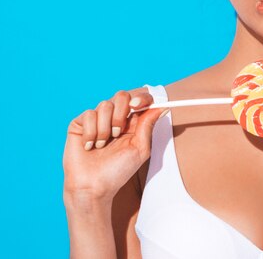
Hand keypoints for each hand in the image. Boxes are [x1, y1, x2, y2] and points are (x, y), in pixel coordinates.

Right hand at [62, 89, 167, 203]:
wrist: (93, 187)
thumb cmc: (118, 171)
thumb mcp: (140, 148)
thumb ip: (148, 125)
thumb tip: (163, 106)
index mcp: (132, 122)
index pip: (139, 99)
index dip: (141, 97)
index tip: (138, 105)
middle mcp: (115, 118)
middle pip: (122, 95)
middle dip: (121, 114)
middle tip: (118, 133)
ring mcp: (97, 119)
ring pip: (105, 105)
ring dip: (105, 127)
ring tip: (102, 145)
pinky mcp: (80, 124)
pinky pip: (89, 114)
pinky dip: (91, 132)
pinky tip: (89, 146)